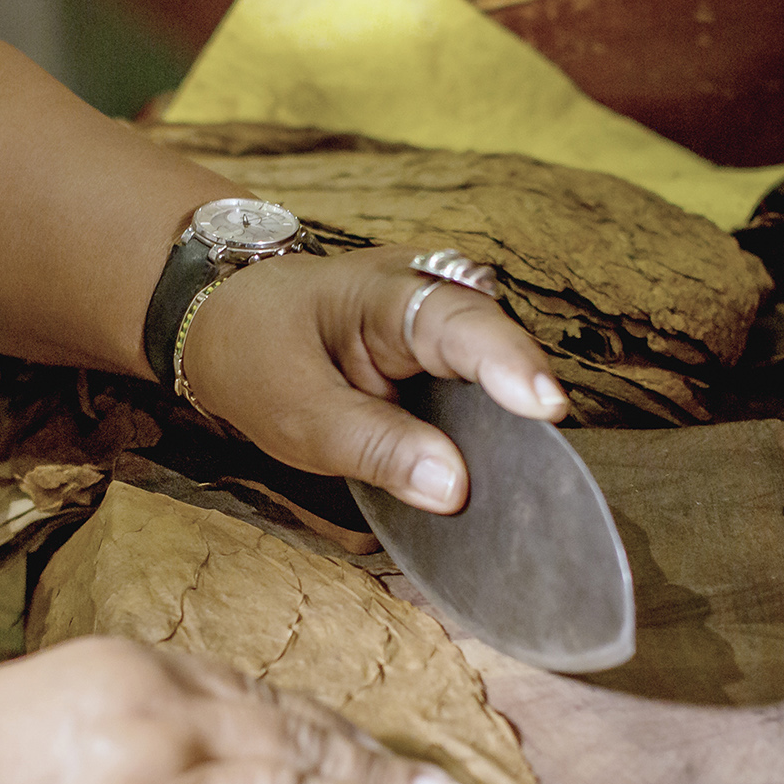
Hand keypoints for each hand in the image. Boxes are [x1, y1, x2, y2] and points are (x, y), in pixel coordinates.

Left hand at [177, 245, 569, 514]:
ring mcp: (443, 324)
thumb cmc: (260, 357)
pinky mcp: (445, 357)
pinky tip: (502, 474)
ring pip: (498, 370)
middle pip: (499, 344)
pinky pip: (481, 390)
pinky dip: (492, 429)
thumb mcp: (300, 417)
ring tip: (535, 483)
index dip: (509, 365)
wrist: (232, 324)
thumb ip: (376, 449)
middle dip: (526, 400)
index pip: (462, 323)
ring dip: (513, 422)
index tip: (545, 409)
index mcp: (387, 294)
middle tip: (552, 471)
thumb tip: (456, 489)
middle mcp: (431, 296)